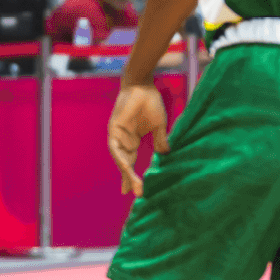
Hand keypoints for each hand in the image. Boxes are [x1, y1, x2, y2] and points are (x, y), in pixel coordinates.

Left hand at [107, 82, 168, 196]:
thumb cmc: (150, 103)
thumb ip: (160, 140)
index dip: (132, 177)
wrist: (143, 85)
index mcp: (132, 140)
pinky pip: (116, 146)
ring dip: (126, 172)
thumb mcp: (158, 126)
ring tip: (134, 185)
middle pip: (125, 164)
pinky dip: (120, 157)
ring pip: (120, 158)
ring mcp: (117, 135)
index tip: (137, 192)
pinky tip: (126, 166)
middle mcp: (123, 140)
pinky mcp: (114, 128)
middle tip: (137, 194)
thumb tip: (165, 154)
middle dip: (130, 179)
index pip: (131, 162)